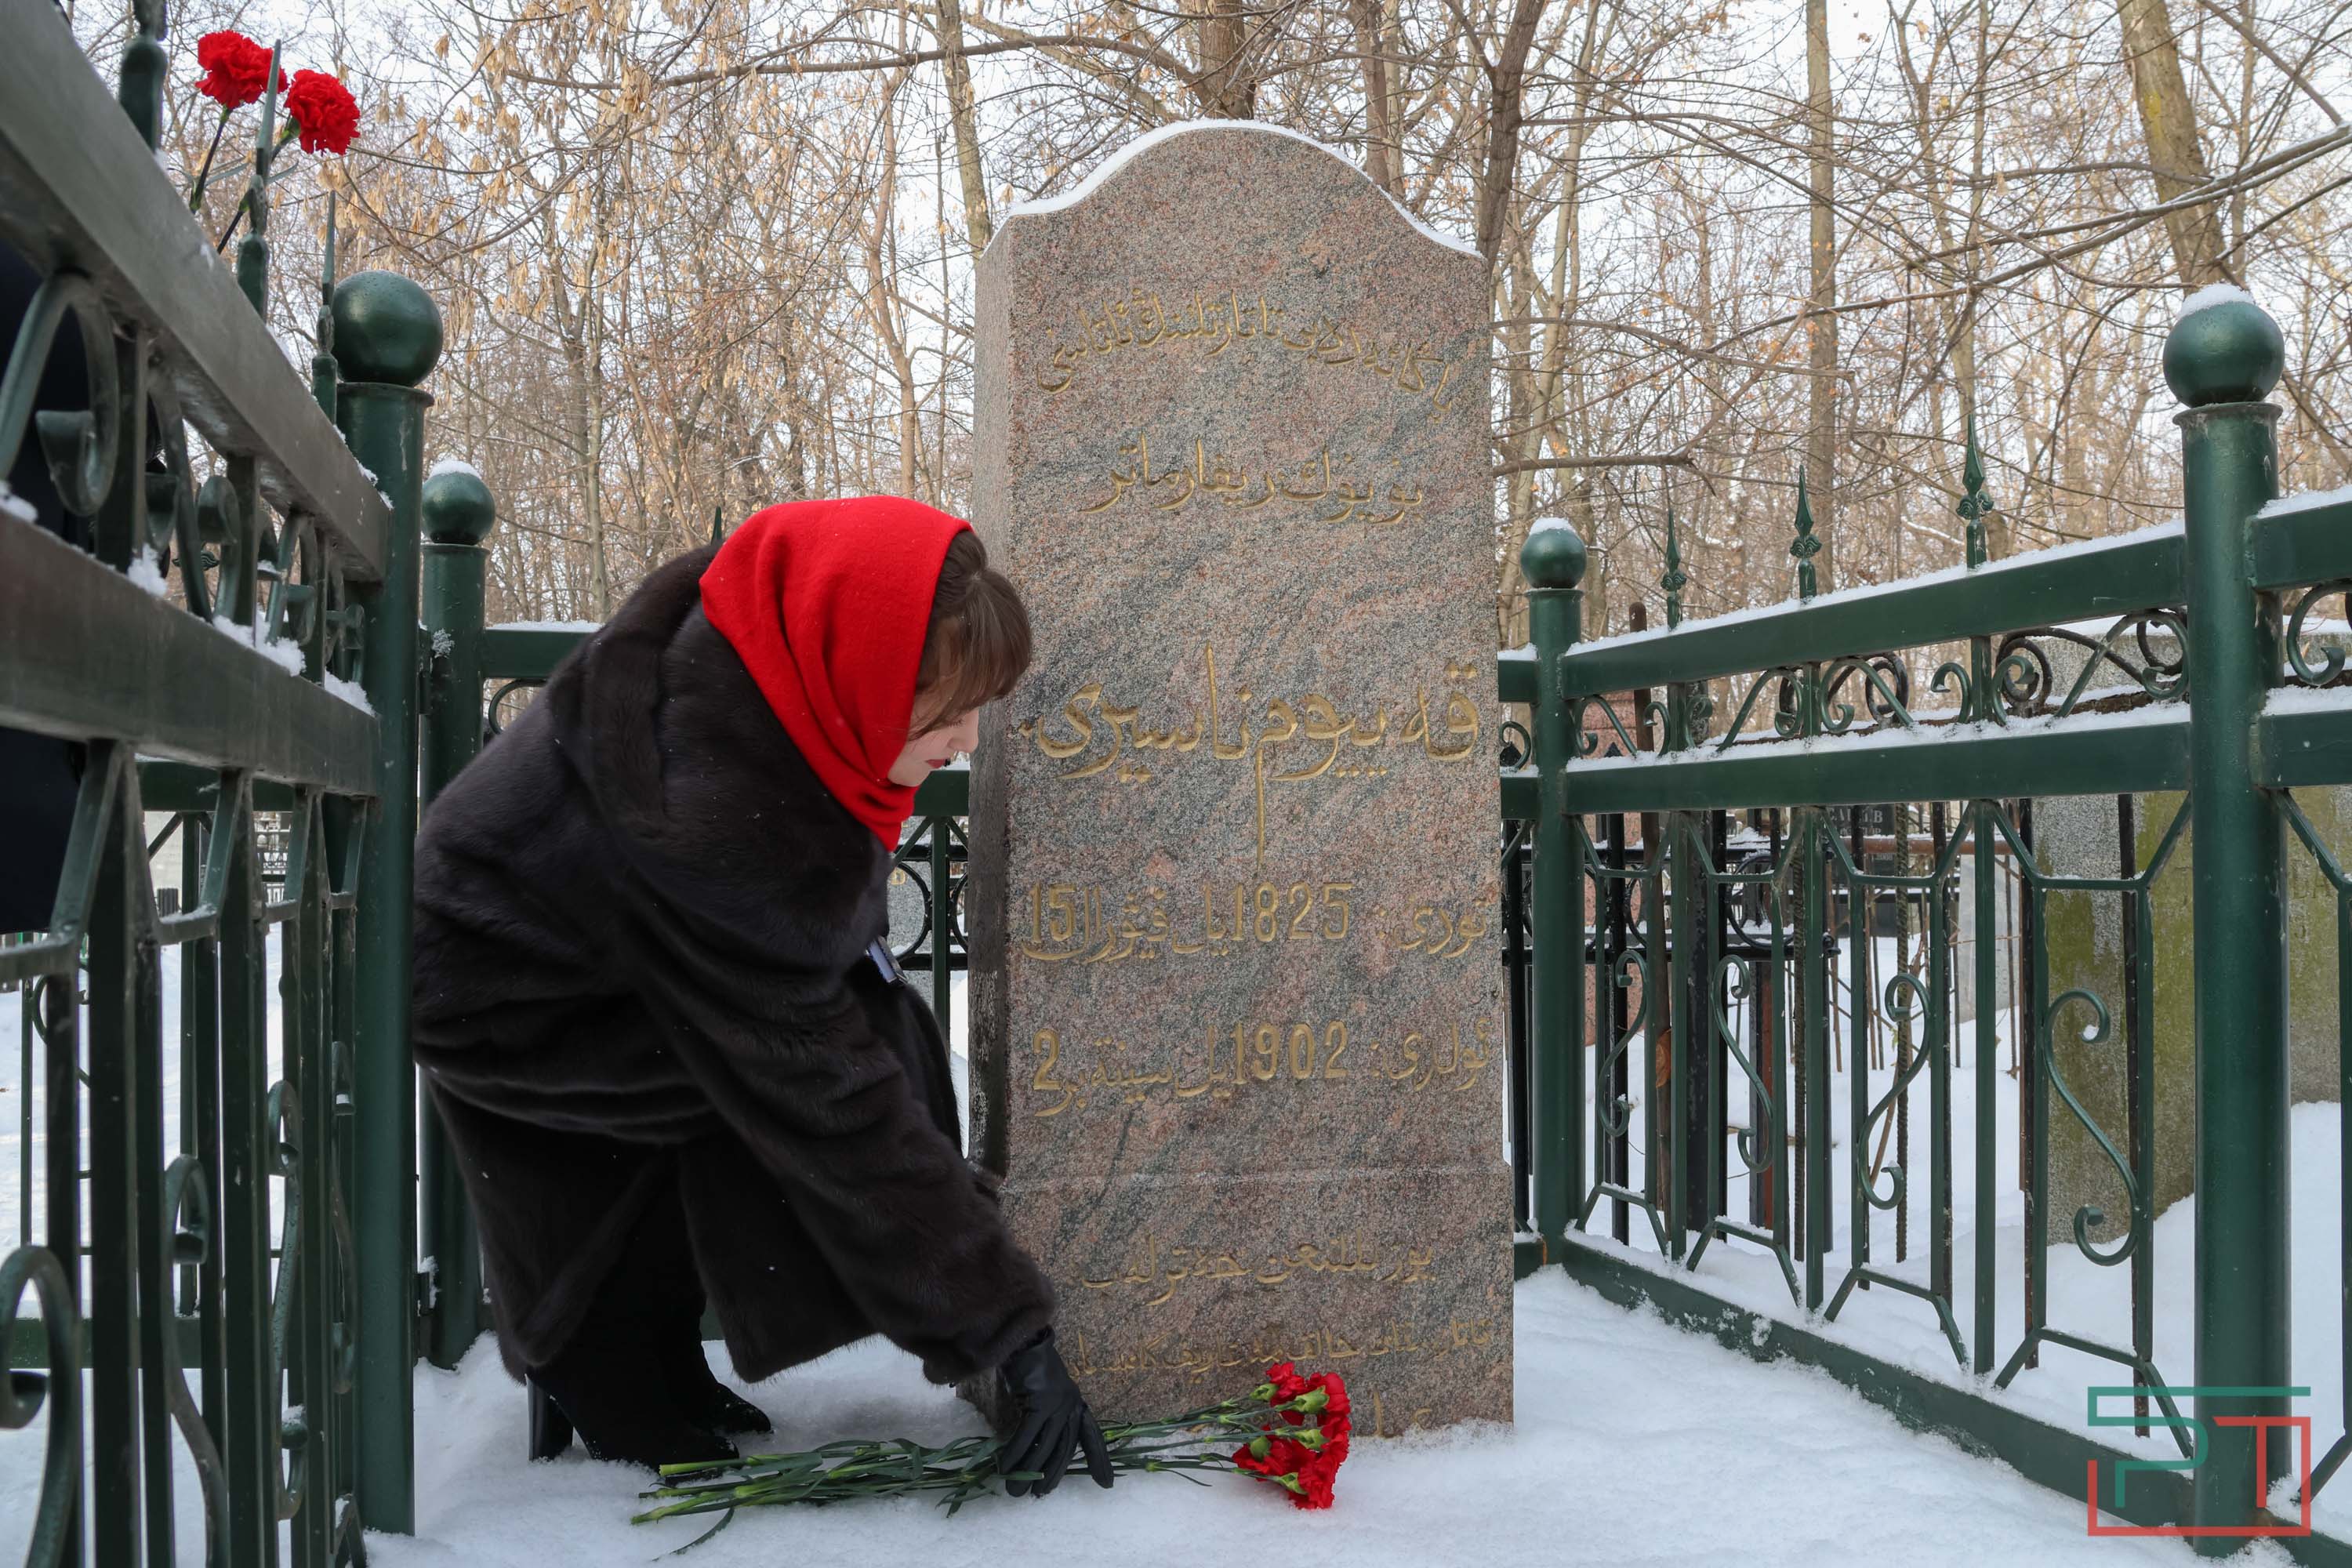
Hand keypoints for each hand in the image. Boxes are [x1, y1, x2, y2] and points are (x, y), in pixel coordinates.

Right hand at [997, 1329, 1113, 1496]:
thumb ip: (1049, 1418)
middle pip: (1064, 1448)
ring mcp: (1057, 1403)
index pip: (1091, 1435)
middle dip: (1051, 1475)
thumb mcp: (1047, 1394)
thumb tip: (1036, 1452)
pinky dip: (1015, 1454)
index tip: (1106, 1483)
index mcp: (1076, 1402)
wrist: (1021, 1341)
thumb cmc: (1029, 1368)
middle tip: (1038, 1495)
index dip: (1099, 1459)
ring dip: (1028, 1471)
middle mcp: (1071, 1404)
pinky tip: (1005, 1467)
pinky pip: (1026, 1435)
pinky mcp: (1040, 1402)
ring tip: (1015, 1490)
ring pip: (1044, 1446)